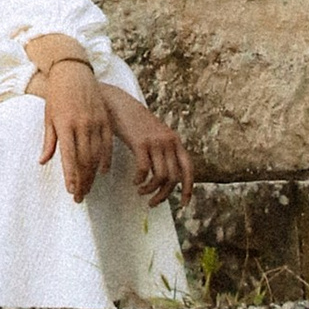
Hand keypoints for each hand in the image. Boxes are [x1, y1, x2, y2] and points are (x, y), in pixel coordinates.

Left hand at [30, 49, 117, 201]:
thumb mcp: (48, 117)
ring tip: (88, 188)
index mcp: (65, 124)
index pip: (69, 156)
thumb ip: (48, 141)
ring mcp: (96, 122)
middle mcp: (82, 124)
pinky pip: (108, 144)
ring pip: (96, 154)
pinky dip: (106, 160)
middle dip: (82, 180)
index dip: (71, 175)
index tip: (71, 190)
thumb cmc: (57, 95)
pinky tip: (102, 172)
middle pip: (84, 159)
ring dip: (92, 174)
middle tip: (79, 197)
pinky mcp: (105, 119)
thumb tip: (43, 161)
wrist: (73, 72)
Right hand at [108, 84, 192, 205]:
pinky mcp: (140, 142)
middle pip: (173, 178)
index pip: (188, 169)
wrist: (119, 104)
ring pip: (160, 177)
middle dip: (164, 195)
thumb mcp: (157, 135)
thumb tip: (168, 178)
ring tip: (141, 191)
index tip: (184, 204)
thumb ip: (165, 151)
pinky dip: (140, 180)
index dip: (188, 189)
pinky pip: (144, 170)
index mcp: (175, 141)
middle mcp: (169, 141)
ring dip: (150, 190)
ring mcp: (155, 141)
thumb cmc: (136, 123)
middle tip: (153, 202)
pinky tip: (134, 181)